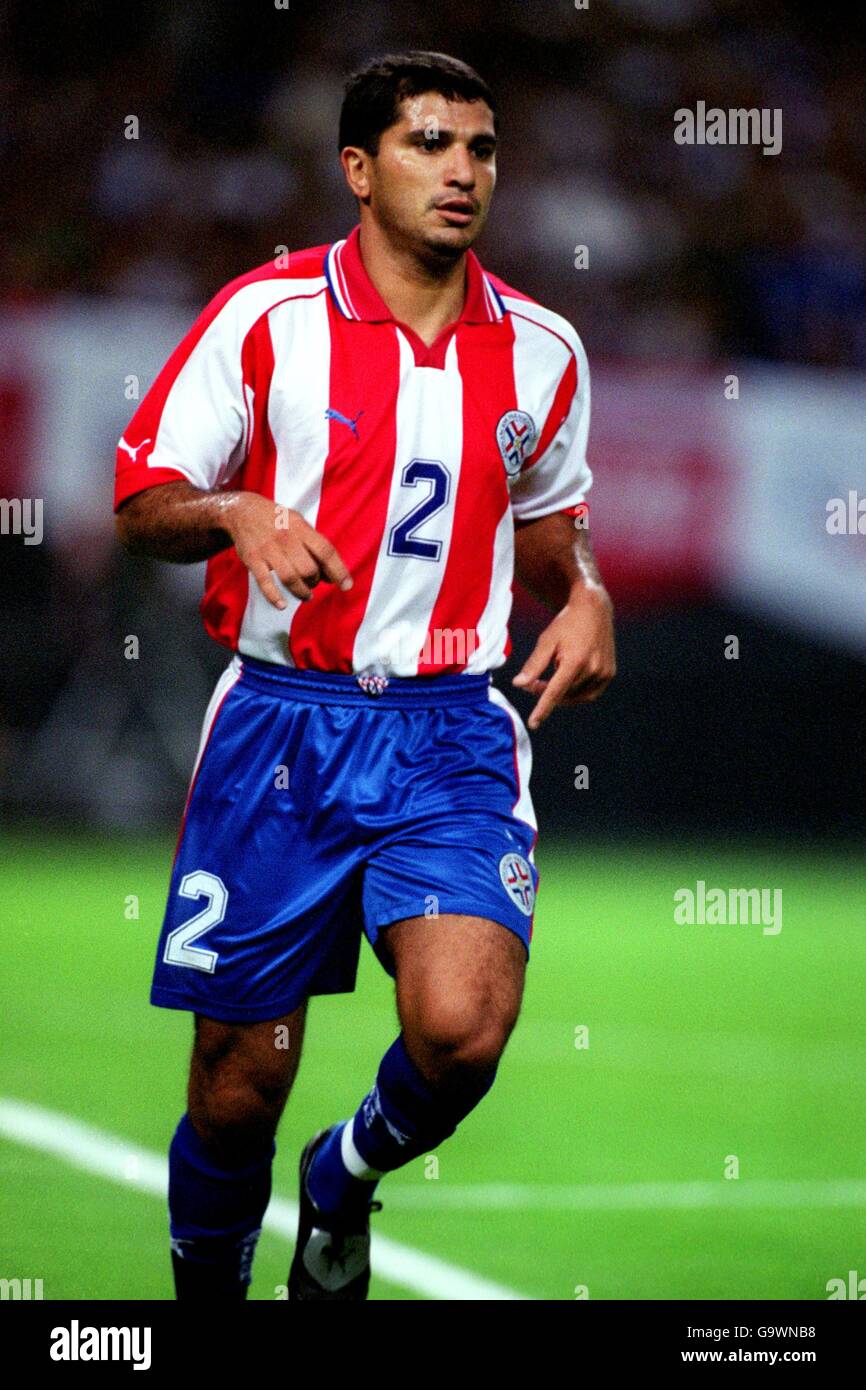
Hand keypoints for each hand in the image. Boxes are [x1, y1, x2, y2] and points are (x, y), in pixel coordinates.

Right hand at [225, 494, 351, 607]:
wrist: (243, 511)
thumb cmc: (278, 521)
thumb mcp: (299, 523)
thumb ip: (315, 547)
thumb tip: (332, 576)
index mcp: (301, 528)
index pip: (325, 551)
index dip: (338, 570)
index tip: (346, 586)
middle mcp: (286, 538)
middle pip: (308, 568)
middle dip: (315, 581)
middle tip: (313, 583)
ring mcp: (268, 549)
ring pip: (290, 578)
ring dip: (301, 592)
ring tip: (306, 595)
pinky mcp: (253, 559)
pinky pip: (265, 582)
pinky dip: (274, 596)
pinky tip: (282, 605)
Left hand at [512, 587, 614, 728]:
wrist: (593, 610)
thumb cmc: (565, 624)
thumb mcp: (546, 641)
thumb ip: (533, 665)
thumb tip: (519, 685)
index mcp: (575, 661)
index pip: (555, 692)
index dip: (543, 709)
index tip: (533, 724)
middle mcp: (592, 669)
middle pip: (564, 694)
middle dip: (546, 692)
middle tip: (533, 683)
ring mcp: (604, 672)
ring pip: (576, 696)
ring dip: (562, 693)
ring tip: (552, 677)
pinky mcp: (609, 673)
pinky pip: (590, 693)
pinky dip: (576, 693)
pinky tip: (568, 680)